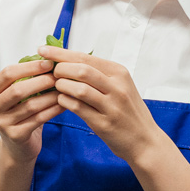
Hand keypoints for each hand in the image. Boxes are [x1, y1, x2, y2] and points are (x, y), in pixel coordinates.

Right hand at [0, 58, 62, 162]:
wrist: (18, 145)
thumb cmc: (21, 112)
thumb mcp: (20, 93)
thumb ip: (28, 76)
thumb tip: (50, 56)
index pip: (8, 73)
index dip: (30, 66)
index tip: (49, 62)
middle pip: (18, 89)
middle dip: (41, 81)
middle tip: (60, 76)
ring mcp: (2, 123)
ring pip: (30, 105)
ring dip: (50, 96)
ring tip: (65, 89)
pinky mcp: (15, 135)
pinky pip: (38, 119)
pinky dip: (53, 110)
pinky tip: (64, 104)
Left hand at [41, 47, 164, 164]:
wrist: (146, 141)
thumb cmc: (129, 112)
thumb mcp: (120, 87)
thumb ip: (99, 74)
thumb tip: (68, 61)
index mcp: (120, 73)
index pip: (86, 57)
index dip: (62, 53)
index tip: (43, 49)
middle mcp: (117, 87)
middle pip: (82, 69)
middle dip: (60, 68)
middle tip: (49, 72)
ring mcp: (111, 106)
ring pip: (79, 88)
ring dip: (61, 86)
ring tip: (56, 86)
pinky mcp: (104, 124)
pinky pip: (78, 108)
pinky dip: (65, 101)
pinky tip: (61, 100)